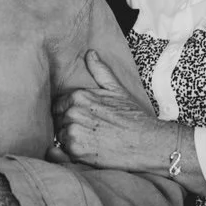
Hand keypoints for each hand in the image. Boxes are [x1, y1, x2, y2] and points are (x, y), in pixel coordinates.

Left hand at [52, 50, 164, 170]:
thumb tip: (90, 53)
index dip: (67, 112)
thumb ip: (100, 71)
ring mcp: (73, 131)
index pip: (58, 104)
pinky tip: (88, 150)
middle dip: (68, 125)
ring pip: (60, 136)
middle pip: (58, 120)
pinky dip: (71, 152)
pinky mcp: (76, 151)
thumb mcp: (116, 89)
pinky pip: (63, 152)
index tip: (81, 118)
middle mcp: (73, 112)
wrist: (147, 142)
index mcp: (78, 96)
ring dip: (70, 139)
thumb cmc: (132, 116)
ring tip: (90, 140)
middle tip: (88, 131)